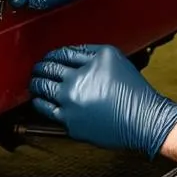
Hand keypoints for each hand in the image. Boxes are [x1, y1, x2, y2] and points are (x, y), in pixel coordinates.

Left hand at [29, 44, 176, 158]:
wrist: (143, 120)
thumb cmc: (133, 92)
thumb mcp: (115, 59)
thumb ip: (91, 52)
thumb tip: (71, 53)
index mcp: (88, 65)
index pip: (61, 55)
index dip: (52, 55)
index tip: (49, 57)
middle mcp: (77, 84)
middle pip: (47, 71)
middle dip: (39, 67)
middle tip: (37, 68)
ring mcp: (71, 105)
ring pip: (42, 90)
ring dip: (35, 84)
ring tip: (34, 82)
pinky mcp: (70, 123)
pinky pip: (47, 111)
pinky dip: (39, 103)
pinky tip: (39, 100)